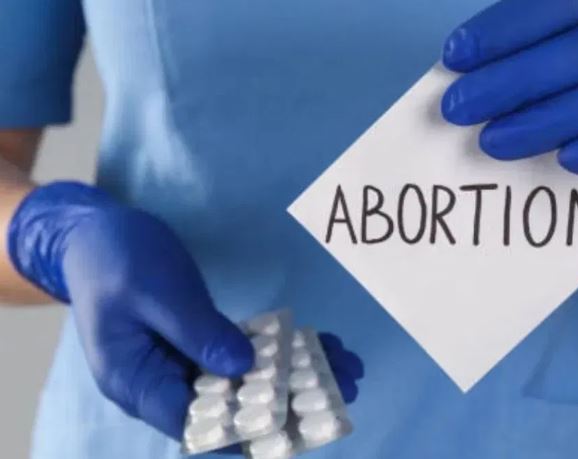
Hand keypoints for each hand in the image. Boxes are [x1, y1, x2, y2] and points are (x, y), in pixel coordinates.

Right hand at [8, 182, 363, 441]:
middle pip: (228, 409)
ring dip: (291, 378)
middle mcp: (160, 385)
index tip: (299, 419)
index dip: (246, 430)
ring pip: (240, 384)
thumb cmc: (116, 259)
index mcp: (137, 384)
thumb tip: (243, 368)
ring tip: (346, 368)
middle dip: (287, 403)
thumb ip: (197, 333)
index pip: (195, 425)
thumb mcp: (157, 292)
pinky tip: (315, 345)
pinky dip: (275, 353)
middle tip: (344, 388)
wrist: (95, 233)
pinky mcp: (196, 344)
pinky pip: (239, 357)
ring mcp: (180, 365)